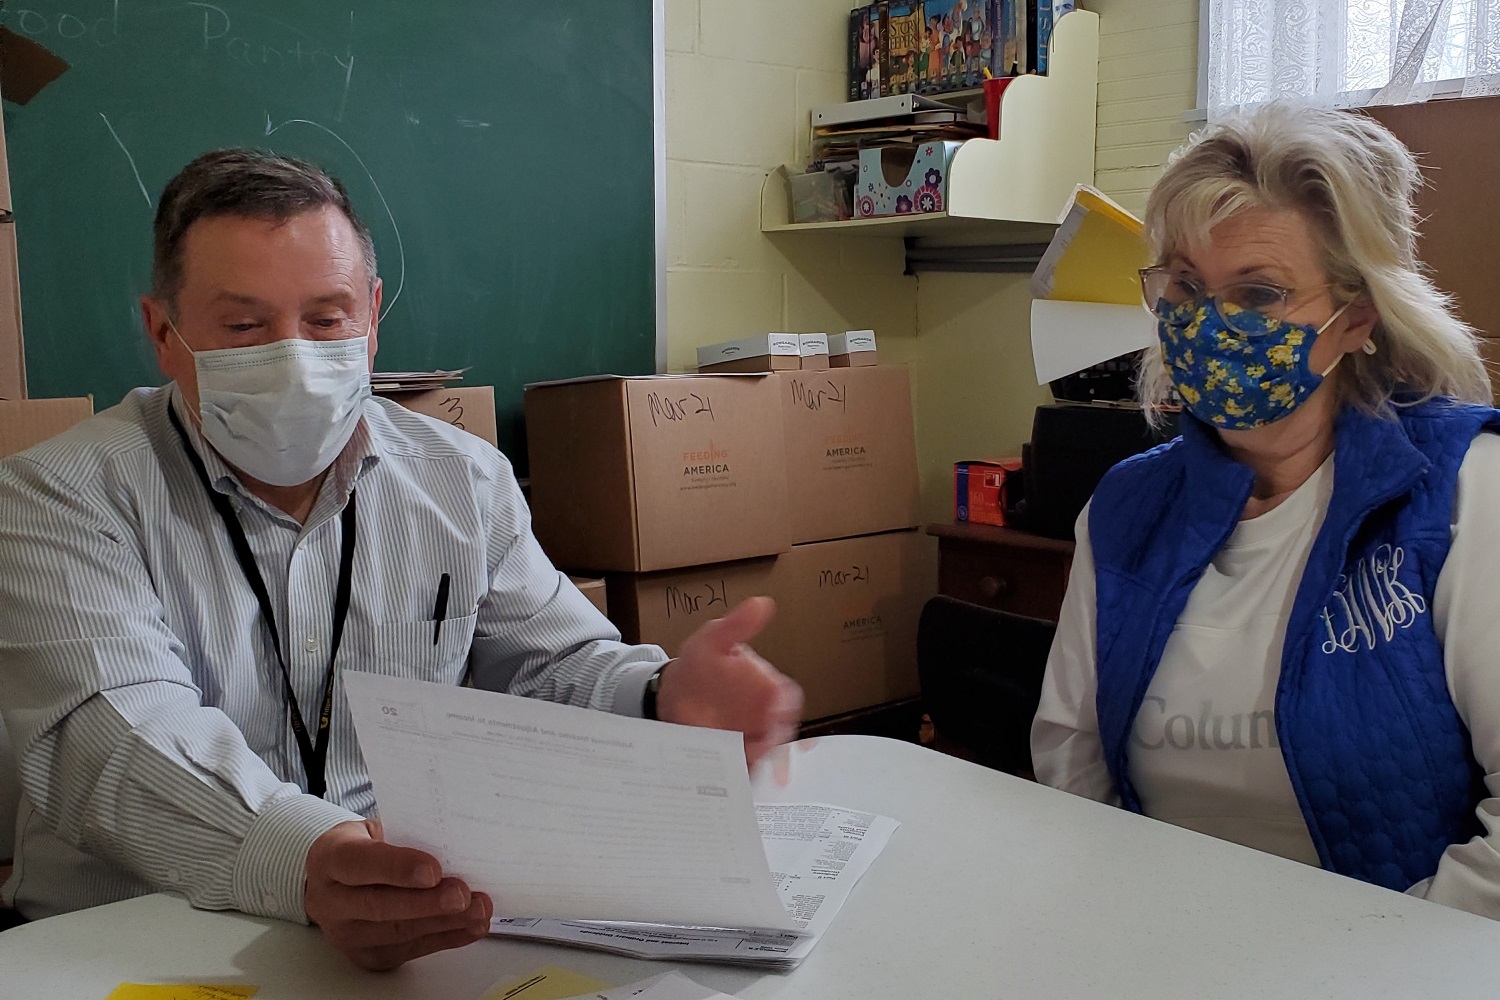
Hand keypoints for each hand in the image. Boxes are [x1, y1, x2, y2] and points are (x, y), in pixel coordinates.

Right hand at [304, 819, 491, 970]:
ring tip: (478, 910)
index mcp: (330, 859)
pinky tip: (471, 927)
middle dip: (426, 903)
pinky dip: (446, 938)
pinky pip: (410, 950)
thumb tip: (453, 842)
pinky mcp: (368, 955)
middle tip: (462, 895)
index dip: (397, 868)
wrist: (337, 879)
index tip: (433, 870)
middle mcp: (331, 902)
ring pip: (398, 933)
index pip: (360, 863)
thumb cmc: (365, 847)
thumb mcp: (373, 829)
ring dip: (444, 923)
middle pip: (379, 906)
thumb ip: (404, 836)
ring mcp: (348, 934)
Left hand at [659, 597, 804, 765]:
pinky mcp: (735, 757)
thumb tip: (762, 603)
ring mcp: (751, 738)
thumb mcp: (713, 639)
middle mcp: (765, 716)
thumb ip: (737, 625)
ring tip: (746, 774)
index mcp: (768, 687)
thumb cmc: (700, 663)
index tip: (774, 718)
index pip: (787, 698)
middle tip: (758, 754)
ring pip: (764, 756)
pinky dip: (742, 777)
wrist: (672, 692)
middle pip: (780, 734)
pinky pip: (744, 770)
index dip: (784, 709)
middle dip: (774, 747)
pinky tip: (732, 784)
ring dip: (759, 766)